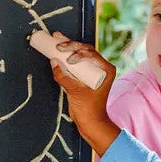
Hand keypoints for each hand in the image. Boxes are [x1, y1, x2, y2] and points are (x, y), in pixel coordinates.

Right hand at [49, 33, 119, 155]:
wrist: (90, 123)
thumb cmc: (89, 110)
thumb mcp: (75, 92)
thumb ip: (64, 77)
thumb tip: (53, 62)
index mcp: (107, 70)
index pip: (92, 54)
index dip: (79, 52)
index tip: (68, 58)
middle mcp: (101, 67)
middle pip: (85, 50)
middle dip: (71, 45)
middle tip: (58, 43)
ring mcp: (92, 70)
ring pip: (80, 53)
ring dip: (68, 47)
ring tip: (56, 39)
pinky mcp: (83, 75)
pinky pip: (75, 62)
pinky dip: (66, 55)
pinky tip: (56, 48)